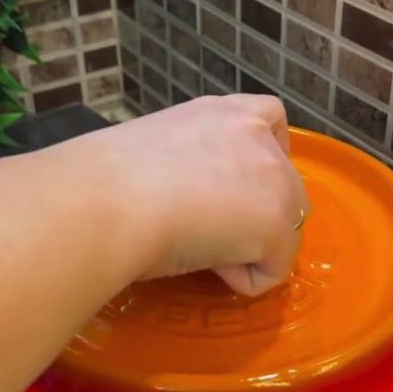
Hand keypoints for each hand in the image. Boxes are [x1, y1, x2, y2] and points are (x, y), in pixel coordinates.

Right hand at [94, 95, 307, 296]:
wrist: (104, 204)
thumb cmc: (108, 181)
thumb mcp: (159, 155)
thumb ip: (193, 165)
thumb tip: (185, 197)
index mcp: (222, 112)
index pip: (270, 118)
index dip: (262, 160)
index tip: (233, 190)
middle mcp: (255, 134)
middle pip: (288, 184)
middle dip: (258, 214)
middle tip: (205, 231)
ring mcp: (275, 177)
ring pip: (287, 227)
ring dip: (251, 246)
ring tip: (199, 247)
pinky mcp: (278, 224)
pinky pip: (273, 270)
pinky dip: (242, 279)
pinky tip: (203, 264)